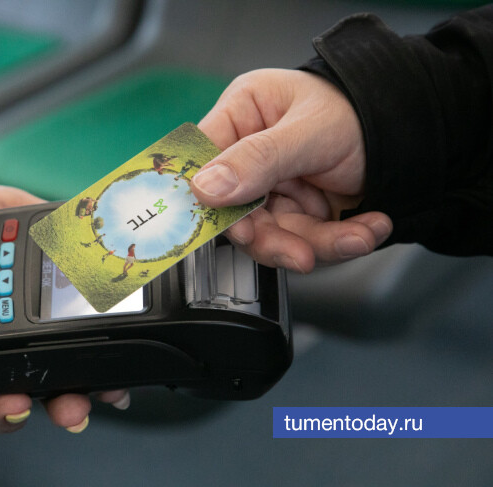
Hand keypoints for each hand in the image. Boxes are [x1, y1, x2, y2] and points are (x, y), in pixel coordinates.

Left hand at [0, 180, 129, 431]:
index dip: (96, 371)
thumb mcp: (8, 209)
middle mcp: (8, 336)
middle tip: (70, 409)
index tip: (113, 387)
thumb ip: (49, 223)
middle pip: (46, 384)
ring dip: (13, 413)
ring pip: (2, 401)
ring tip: (12, 405)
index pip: (71, 344)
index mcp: (32, 304)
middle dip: (65, 405)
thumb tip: (95, 227)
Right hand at [191, 69, 392, 272]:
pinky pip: (306, 240)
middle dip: (274, 238)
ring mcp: (275, 187)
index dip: (211, 199)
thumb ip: (259, 158)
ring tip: (356, 239)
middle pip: (238, 210)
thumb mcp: (311, 131)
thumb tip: (204, 188)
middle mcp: (251, 154)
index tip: (236, 227)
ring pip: (273, 234)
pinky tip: (368, 229)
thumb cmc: (360, 110)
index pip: (205, 160)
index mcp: (243, 115)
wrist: (416, 132)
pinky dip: (339, 242)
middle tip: (302, 254)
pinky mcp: (299, 212)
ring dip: (315, 245)